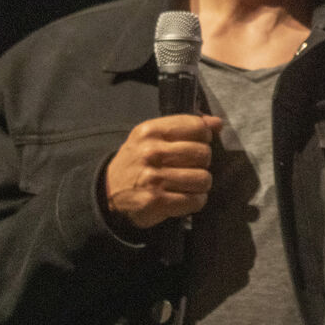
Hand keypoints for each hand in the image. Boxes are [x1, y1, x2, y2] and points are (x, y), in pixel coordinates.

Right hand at [103, 114, 222, 228]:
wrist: (107, 192)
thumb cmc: (137, 160)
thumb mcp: (153, 136)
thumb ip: (186, 126)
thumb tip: (217, 123)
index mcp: (150, 131)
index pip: (197, 127)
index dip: (204, 137)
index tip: (196, 144)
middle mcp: (151, 152)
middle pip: (203, 154)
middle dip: (202, 163)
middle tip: (189, 167)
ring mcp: (153, 178)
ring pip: (203, 179)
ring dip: (200, 184)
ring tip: (186, 184)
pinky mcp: (156, 202)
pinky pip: (195, 200)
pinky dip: (195, 201)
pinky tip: (183, 197)